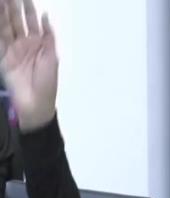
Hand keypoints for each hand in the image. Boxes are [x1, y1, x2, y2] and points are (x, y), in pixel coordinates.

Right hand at [0, 0, 57, 131]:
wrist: (36, 103)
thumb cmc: (47, 83)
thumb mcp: (52, 58)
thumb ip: (49, 37)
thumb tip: (46, 15)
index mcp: (39, 43)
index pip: (31, 20)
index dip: (28, 7)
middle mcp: (24, 43)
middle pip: (16, 19)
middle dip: (12, 5)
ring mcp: (12, 49)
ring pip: (6, 26)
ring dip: (2, 12)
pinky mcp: (2, 56)